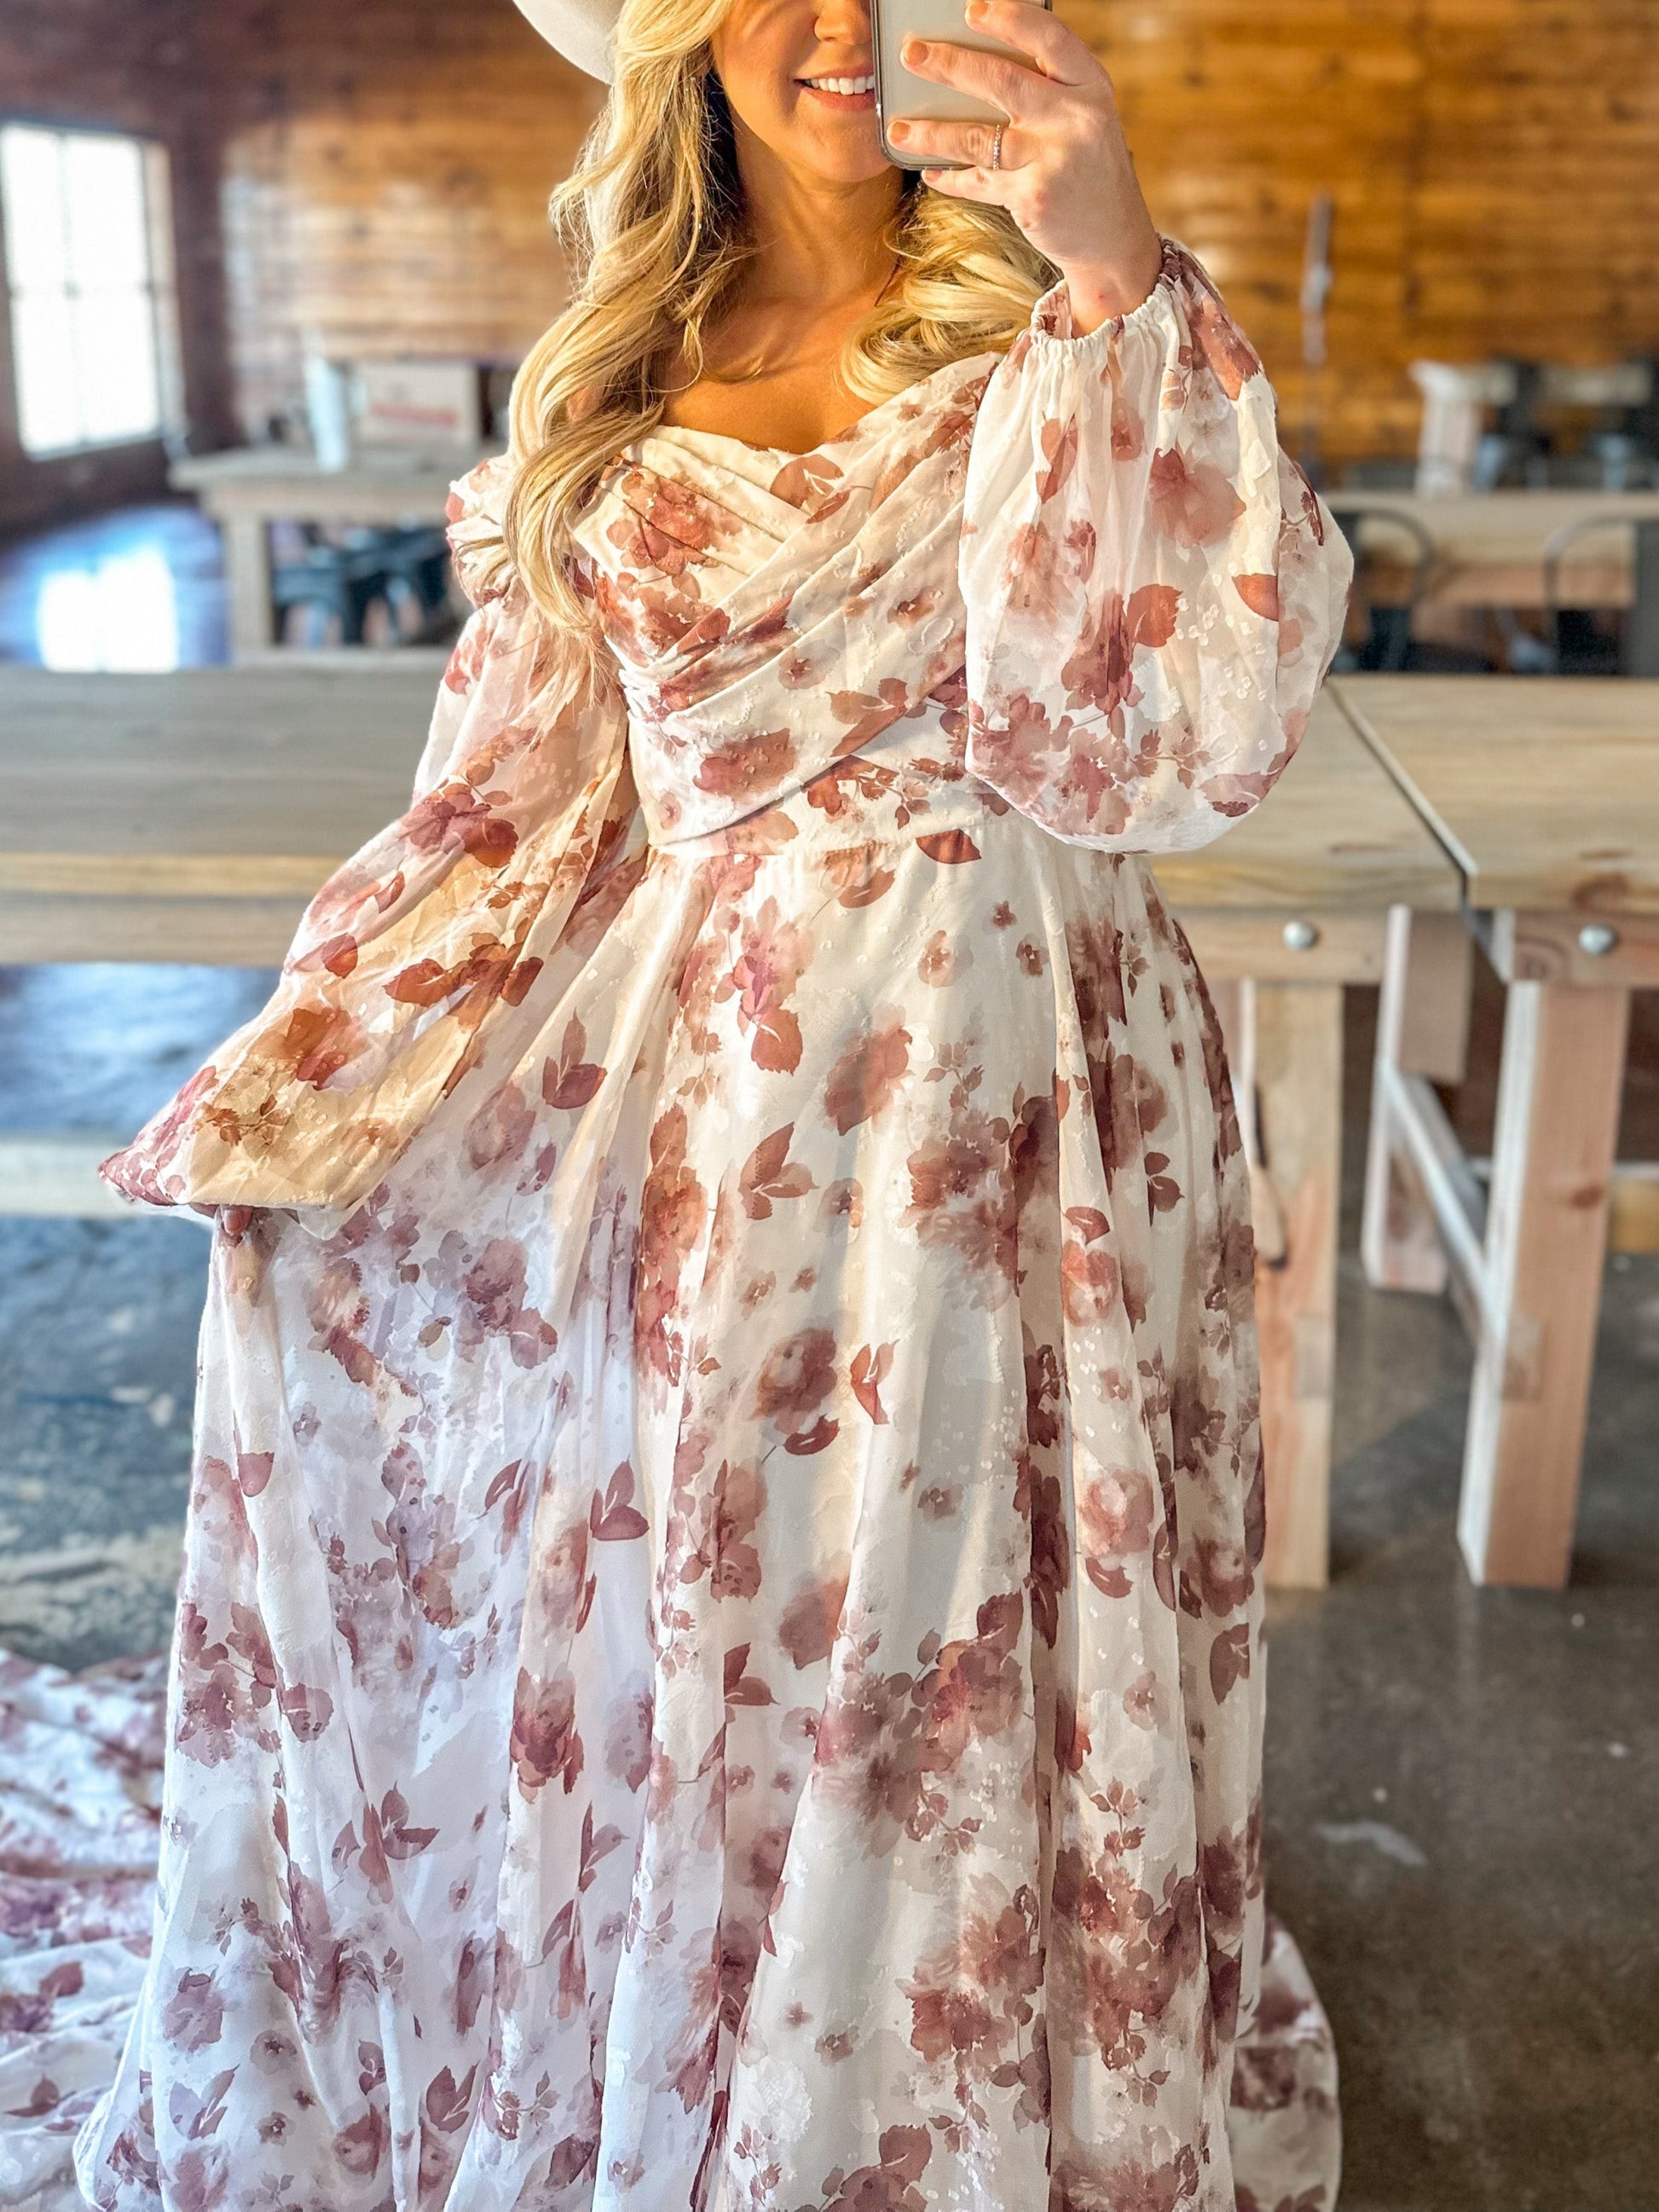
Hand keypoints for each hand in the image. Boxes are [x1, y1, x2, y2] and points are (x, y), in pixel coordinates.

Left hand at [887, 0, 1163, 334]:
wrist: (1114, 239)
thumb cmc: (1088, 170)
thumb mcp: (1084, 119)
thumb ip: (1047, 92)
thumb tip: (975, 64)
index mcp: (1090, 86)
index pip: (1050, 38)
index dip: (1010, 19)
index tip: (971, 10)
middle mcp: (1075, 118)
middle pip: (1002, 80)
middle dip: (949, 64)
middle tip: (911, 54)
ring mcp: (1053, 160)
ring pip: (978, 137)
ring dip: (931, 133)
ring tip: (897, 129)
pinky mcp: (1033, 199)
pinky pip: (979, 181)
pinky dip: (951, 178)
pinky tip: (930, 172)